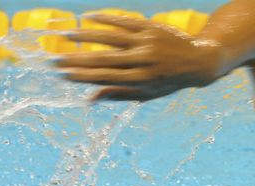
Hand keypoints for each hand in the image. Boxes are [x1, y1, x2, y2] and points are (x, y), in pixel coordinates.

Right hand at [56, 14, 221, 101]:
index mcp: (143, 80)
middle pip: (105, 59)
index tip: (63, 75)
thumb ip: (120, 95)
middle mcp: (145, 61)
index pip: (107, 78)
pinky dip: (105, 19)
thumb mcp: (149, 94)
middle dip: (77, 60)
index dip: (84, 76)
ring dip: (86, 36)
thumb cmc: (170, 81)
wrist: (200, 60)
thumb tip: (90, 99)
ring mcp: (147, 42)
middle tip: (54, 59)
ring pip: (111, 37)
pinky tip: (87, 17)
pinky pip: (124, 21)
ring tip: (66, 35)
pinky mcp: (150, 27)